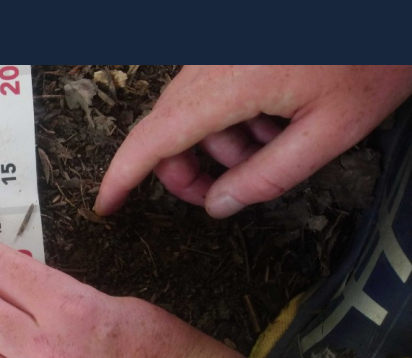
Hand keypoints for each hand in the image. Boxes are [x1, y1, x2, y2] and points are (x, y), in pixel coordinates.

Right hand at [95, 65, 411, 217]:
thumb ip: (269, 176)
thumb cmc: (373, 54)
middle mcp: (211, 64)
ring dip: (218, 143)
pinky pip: (213, 90)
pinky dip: (232, 117)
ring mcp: (219, 50)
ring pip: (191, 112)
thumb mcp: (332, 131)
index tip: (106, 205)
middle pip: (166, 129)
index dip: (122, 178)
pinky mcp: (232, 45)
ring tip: (274, 146)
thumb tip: (220, 204)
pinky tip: (277, 119)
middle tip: (218, 197)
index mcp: (227, 86)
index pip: (151, 140)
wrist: (391, 4)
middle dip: (184, 170)